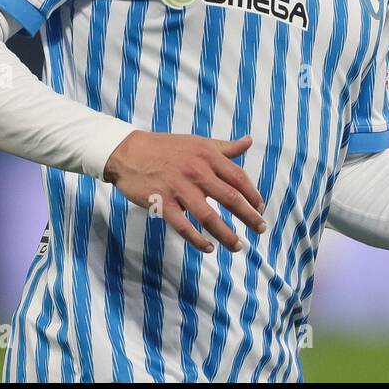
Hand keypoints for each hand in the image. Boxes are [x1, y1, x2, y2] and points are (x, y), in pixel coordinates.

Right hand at [103, 131, 265, 252]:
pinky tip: (209, 247)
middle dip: (248, 216)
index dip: (252, 194)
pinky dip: (197, 239)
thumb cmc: (166, 147)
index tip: (260, 208)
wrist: (128, 152)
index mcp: (208, 155)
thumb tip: (248, 141)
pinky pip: (183, 226)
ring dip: (226, 234)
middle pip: (230, 197)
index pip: (238, 177)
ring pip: (209, 216)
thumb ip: (225, 147)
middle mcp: (197, 171)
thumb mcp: (198, 142)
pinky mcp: (161, 203)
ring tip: (238, 246)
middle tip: (260, 229)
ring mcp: (179, 188)